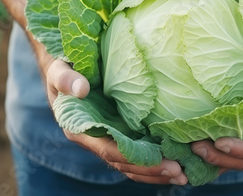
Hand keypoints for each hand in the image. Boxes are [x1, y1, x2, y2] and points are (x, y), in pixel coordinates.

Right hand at [45, 59, 187, 184]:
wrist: (68, 66)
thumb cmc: (64, 68)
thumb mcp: (59, 70)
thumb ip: (66, 79)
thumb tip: (81, 89)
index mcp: (80, 129)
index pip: (108, 150)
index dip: (133, 158)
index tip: (160, 162)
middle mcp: (96, 138)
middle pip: (125, 161)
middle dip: (151, 169)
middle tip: (180, 173)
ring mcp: (110, 135)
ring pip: (132, 161)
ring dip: (156, 170)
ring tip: (183, 175)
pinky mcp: (121, 129)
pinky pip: (137, 149)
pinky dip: (155, 158)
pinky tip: (177, 160)